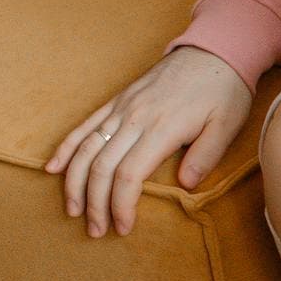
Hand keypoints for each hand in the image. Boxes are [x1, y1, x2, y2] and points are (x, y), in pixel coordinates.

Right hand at [45, 47, 251, 236]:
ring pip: (86, 148)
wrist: (214, 50)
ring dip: (74, 182)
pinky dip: (66, 147)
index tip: (123, 227)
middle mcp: (134, 118)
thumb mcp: (226, 124)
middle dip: (95, 203)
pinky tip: (53, 168)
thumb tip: (185, 185)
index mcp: (162, 128)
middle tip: (96, 230)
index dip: (121, 205)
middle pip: (101, 167)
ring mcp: (122, 107)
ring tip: (73, 210)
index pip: (129, 175)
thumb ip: (206, 155)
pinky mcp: (117, 100)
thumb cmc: (224, 91)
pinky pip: (84, 125)